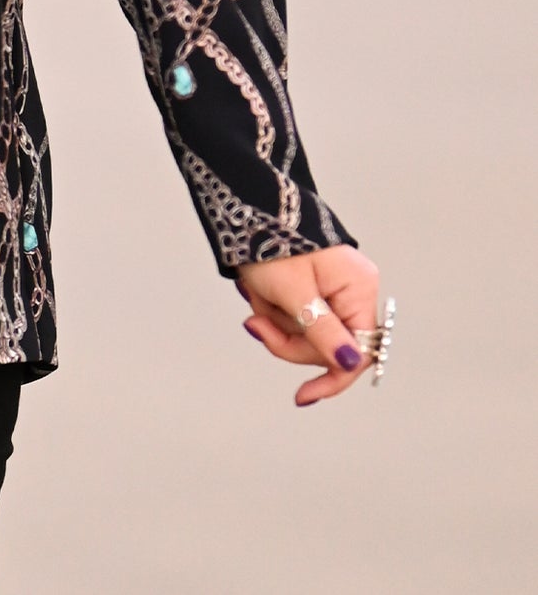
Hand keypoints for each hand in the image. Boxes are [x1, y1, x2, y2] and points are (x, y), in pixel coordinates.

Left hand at [235, 245, 382, 406]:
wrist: (244, 206)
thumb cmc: (270, 244)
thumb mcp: (294, 294)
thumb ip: (323, 331)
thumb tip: (351, 363)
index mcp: (358, 288)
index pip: (358, 351)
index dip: (332, 377)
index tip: (303, 395)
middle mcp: (351, 289)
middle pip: (328, 344)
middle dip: (288, 338)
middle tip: (256, 323)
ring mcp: (333, 286)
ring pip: (307, 332)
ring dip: (277, 321)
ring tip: (256, 294)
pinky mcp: (313, 285)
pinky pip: (297, 315)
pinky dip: (275, 310)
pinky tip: (259, 292)